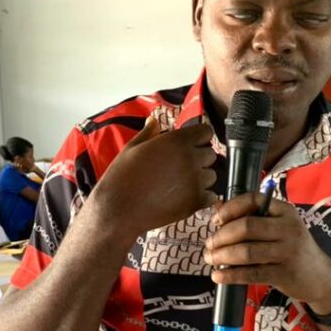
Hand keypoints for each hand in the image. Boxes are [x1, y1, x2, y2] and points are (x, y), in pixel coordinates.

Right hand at [90, 118, 217, 238]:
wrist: (118, 209)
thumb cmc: (121, 177)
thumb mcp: (132, 148)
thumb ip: (148, 133)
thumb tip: (154, 121)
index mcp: (176, 141)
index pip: (206, 132)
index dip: (198, 138)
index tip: (190, 146)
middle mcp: (190, 158)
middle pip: (210, 154)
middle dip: (200, 159)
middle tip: (181, 168)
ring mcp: (195, 181)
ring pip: (212, 176)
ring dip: (202, 179)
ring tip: (181, 185)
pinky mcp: (196, 201)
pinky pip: (212, 196)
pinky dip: (203, 197)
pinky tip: (186, 197)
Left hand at [204, 193, 330, 313]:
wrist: (321, 277)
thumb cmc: (293, 248)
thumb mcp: (279, 228)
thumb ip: (252, 217)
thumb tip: (216, 207)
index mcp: (285, 211)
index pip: (252, 200)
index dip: (229, 208)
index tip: (215, 220)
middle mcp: (288, 228)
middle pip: (246, 227)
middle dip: (221, 236)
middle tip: (209, 244)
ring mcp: (287, 251)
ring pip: (246, 251)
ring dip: (222, 255)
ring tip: (210, 259)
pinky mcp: (284, 274)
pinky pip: (251, 273)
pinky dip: (230, 275)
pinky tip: (218, 276)